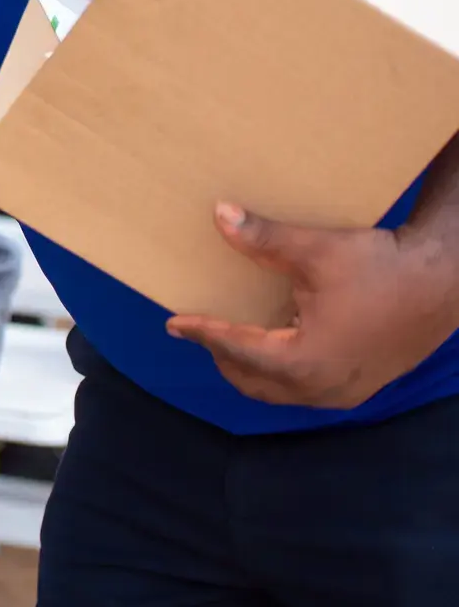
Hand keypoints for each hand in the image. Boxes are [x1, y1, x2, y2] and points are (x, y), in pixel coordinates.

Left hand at [166, 204, 458, 407]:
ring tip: (230, 336)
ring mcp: (345, 392)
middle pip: (253, 381)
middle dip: (222, 356)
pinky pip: (305, 389)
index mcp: (305, 361)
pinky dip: (280, 372)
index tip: (174, 322)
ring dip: (250, 368)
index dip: (203, 332)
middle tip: (199, 329)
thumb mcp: (316, 250)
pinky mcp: (361, 386)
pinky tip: (275, 343)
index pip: (237, 349)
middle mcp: (323, 388)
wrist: (445, 283)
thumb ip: (262, 239)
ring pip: (279, 391)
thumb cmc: (381, 268)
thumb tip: (218, 214)